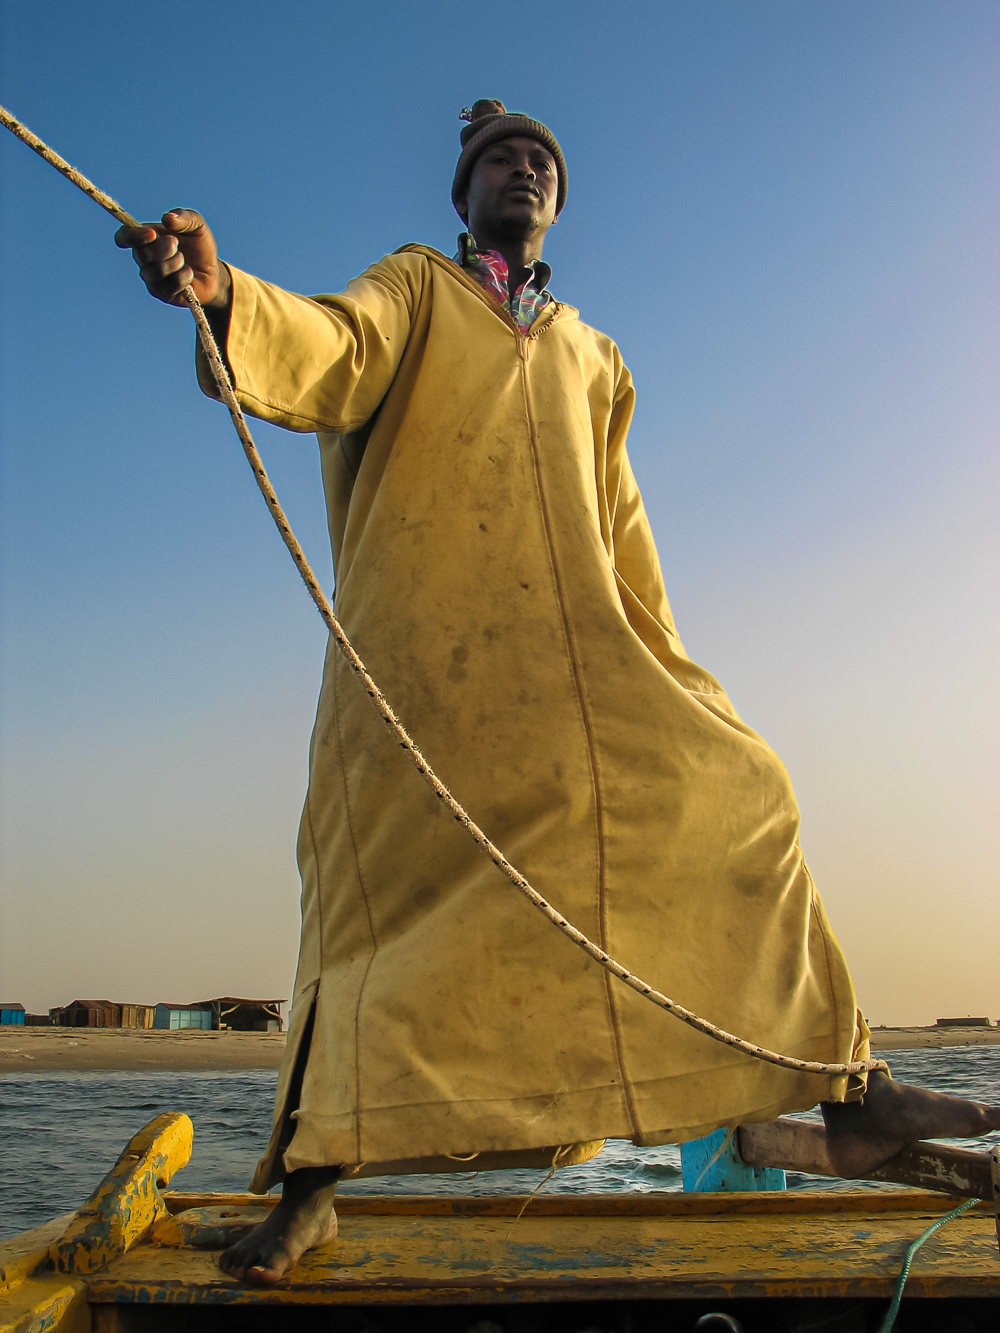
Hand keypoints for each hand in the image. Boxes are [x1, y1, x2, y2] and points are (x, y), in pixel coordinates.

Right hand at [115, 209, 229, 307]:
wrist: (213, 272)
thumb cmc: (199, 247)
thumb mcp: (197, 225)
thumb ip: (184, 217)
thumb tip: (167, 218)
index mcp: (145, 238)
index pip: (124, 236)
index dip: (132, 236)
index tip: (152, 234)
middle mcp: (144, 258)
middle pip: (142, 255)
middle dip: (164, 248)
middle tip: (176, 244)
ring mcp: (151, 278)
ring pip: (157, 271)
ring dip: (176, 262)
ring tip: (184, 260)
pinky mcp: (162, 293)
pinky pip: (169, 285)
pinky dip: (183, 277)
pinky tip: (189, 273)